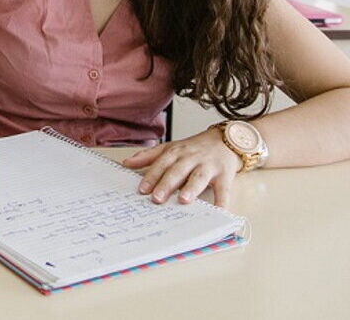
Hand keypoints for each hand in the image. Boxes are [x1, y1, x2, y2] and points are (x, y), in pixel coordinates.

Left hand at [122, 128, 241, 207]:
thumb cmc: (194, 148)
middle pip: (177, 171)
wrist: (225, 140)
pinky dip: (221, 201)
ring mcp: (208, 166)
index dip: (151, 177)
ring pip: (199, 177)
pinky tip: (217, 211)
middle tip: (157, 198)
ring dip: (191, 188)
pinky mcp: (225, 175)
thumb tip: (126, 163)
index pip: (161, 164)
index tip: (142, 190)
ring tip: (183, 200)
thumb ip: (148, 156)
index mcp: (176, 152)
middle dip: (166, 184)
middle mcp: (191, 158)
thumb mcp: (170, 148)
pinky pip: (223, 189)